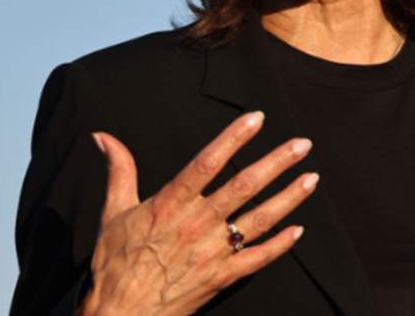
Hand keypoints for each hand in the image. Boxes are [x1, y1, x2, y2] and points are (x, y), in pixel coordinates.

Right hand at [79, 111, 318, 315]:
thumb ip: (119, 171)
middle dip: (276, 163)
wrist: (119, 315)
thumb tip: (103, 136)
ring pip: (259, 220)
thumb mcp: (112, 212)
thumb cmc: (114, 264)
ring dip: (288, 198)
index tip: (257, 118)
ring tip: (312, 178)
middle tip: (302, 144)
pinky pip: (257, 259)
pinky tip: (298, 229)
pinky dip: (280, 245)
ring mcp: (212, 253)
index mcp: (170, 204)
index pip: (207, 162)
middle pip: (244, 186)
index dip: (233, 138)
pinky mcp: (221, 277)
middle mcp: (196, 225)